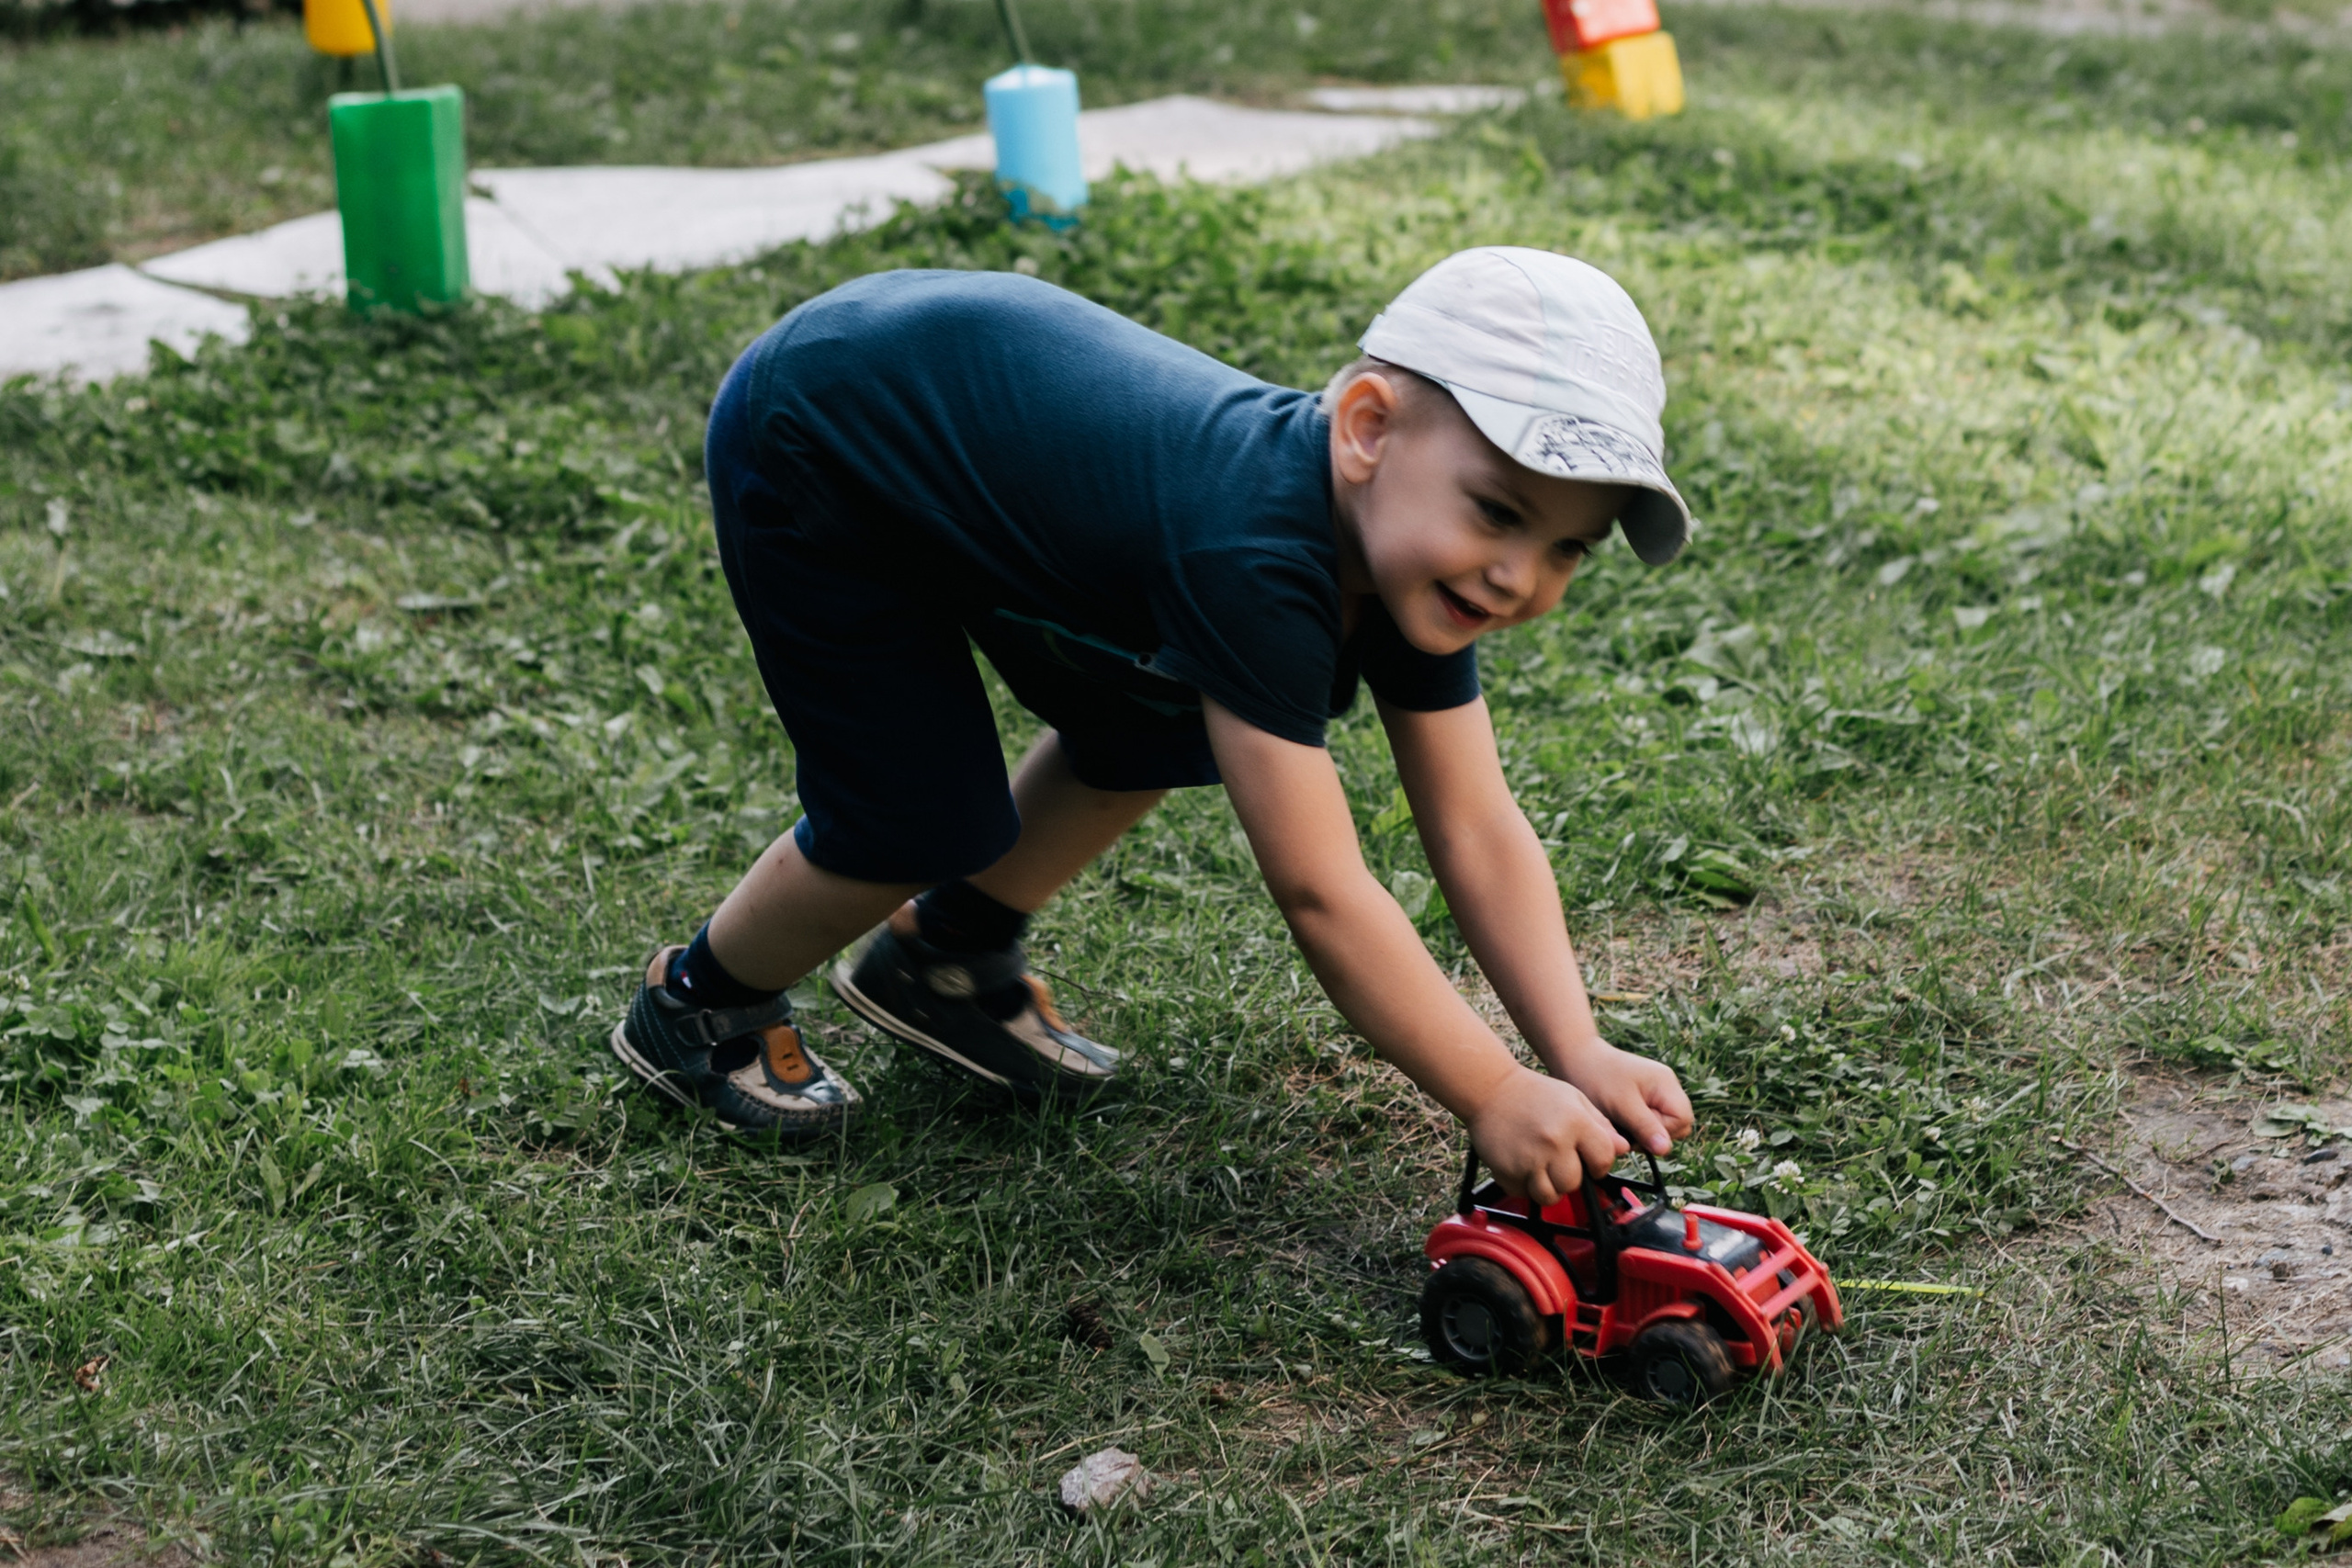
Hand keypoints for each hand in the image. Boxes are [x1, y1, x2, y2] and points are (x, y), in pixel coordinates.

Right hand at [1466, 1067, 1627, 1207]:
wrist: (1490, 1088)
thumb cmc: (1534, 1092)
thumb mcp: (1574, 1098)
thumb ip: (1600, 1124)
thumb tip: (1622, 1149)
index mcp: (1575, 1122)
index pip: (1603, 1160)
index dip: (1599, 1164)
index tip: (1590, 1162)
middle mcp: (1554, 1142)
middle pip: (1574, 1183)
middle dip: (1571, 1178)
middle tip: (1559, 1162)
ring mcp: (1529, 1159)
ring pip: (1549, 1195)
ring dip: (1548, 1187)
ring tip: (1542, 1168)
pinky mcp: (1506, 1170)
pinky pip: (1523, 1193)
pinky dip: (1524, 1186)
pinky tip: (1523, 1166)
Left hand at [1558, 1041, 1693, 1156]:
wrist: (1575, 1059)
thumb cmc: (1596, 1078)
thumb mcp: (1621, 1105)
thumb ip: (1644, 1127)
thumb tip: (1665, 1149)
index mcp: (1666, 1084)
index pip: (1682, 1121)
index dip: (1662, 1132)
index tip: (1635, 1131)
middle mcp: (1666, 1088)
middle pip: (1675, 1126)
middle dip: (1651, 1135)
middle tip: (1623, 1129)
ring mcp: (1655, 1093)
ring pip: (1660, 1127)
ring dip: (1640, 1133)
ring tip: (1617, 1123)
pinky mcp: (1642, 1100)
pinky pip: (1648, 1122)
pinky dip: (1633, 1127)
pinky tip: (1616, 1120)